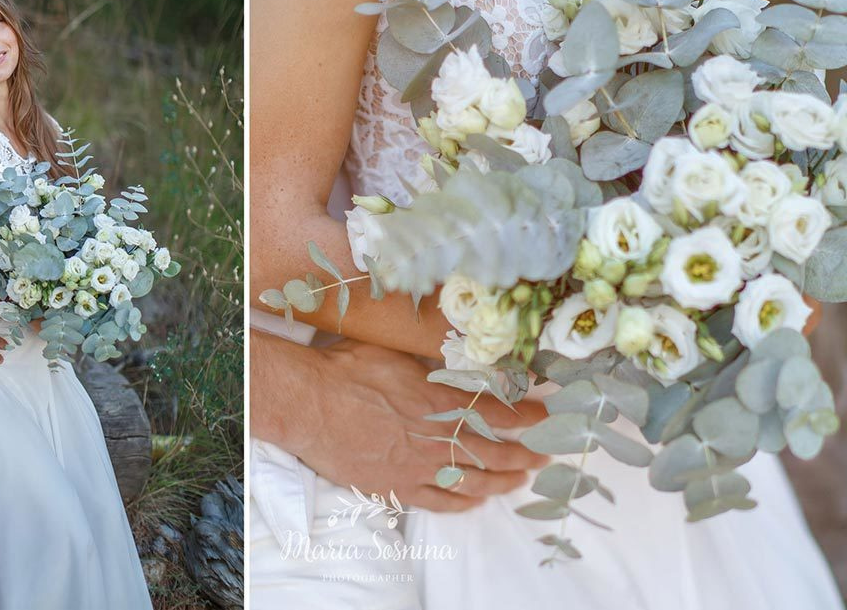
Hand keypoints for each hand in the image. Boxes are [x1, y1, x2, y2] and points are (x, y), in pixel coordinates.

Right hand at [282, 338, 548, 512]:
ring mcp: (419, 466)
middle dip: (526, 452)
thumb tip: (457, 357)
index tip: (547, 415)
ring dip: (503, 481)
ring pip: (475, 481)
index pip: (498, 411)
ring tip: (520, 479)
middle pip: (495, 450)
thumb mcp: (395, 353)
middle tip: (544, 453)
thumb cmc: (346, 371)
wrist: (309, 404)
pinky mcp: (398, 487)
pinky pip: (441, 501)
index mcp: (440, 399)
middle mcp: (437, 437)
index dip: (528, 416)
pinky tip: (476, 500)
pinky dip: (464, 502)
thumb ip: (430, 363)